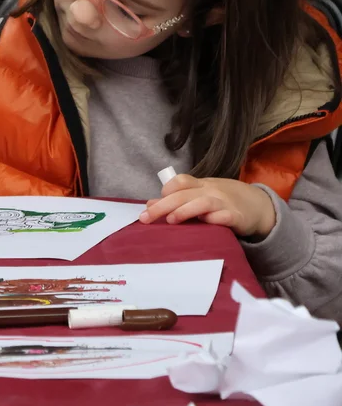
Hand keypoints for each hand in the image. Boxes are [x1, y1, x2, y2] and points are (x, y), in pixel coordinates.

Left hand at [139, 174, 276, 238]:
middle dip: (163, 206)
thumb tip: (149, 204)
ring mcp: (225, 202)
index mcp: (201, 185)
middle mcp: (211, 191)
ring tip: (171, 220)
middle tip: (146, 218)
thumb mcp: (201, 196)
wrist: (260, 206)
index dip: (165, 191)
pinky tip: (205, 224)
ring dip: (185, 210)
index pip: (181, 181)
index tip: (151, 205)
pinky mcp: (237, 217)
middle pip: (184, 194)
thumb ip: (177, 199)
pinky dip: (214, 219)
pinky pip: (225, 216)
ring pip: (202, 203)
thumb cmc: (224, 201)